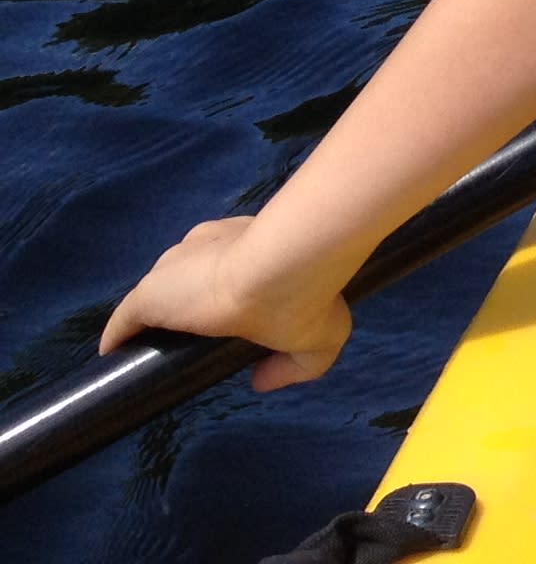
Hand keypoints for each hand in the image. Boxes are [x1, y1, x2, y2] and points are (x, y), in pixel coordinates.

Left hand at [102, 216, 353, 390]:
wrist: (281, 268)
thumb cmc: (304, 292)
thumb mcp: (326, 334)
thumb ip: (298, 365)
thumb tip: (260, 381)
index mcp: (247, 242)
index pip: (224, 263)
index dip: (225, 288)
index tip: (232, 316)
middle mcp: (208, 244)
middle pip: (188, 275)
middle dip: (192, 298)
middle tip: (205, 333)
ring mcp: (174, 268)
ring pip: (160, 294)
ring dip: (161, 315)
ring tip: (163, 347)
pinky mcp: (148, 295)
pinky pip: (126, 322)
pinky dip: (123, 338)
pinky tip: (120, 359)